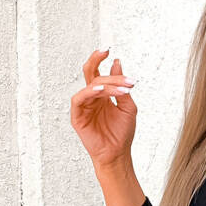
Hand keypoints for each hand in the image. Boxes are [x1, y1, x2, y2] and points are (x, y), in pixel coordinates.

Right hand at [71, 49, 137, 168]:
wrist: (118, 154)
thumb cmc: (122, 133)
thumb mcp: (128, 107)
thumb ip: (122, 87)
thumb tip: (117, 63)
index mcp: (102, 94)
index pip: (99, 72)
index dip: (103, 60)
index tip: (112, 52)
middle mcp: (92, 97)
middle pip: (89, 72)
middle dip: (96, 60)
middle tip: (108, 52)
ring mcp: (84, 105)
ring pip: (90, 85)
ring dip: (106, 83)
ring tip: (123, 88)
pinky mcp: (77, 115)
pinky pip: (79, 99)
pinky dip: (89, 92)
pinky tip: (101, 90)